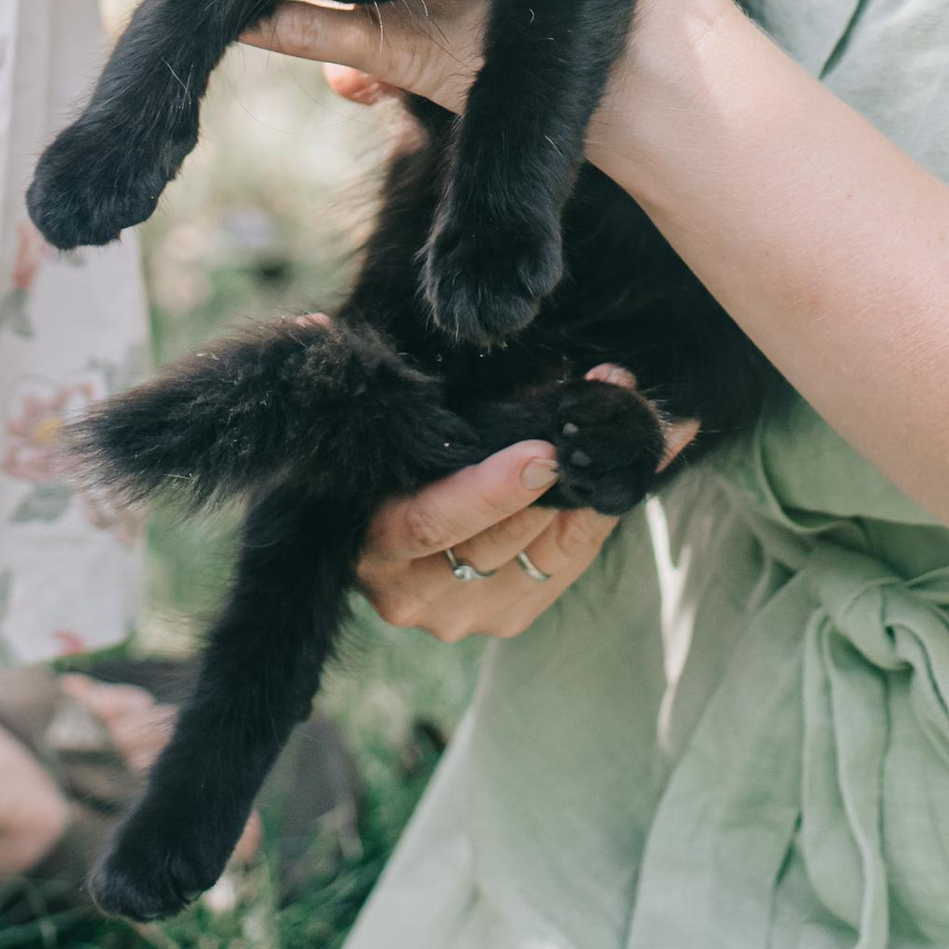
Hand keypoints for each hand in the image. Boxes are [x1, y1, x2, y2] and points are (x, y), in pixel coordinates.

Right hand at [357, 375, 699, 640]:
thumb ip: (365, 379)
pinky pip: (565, 565)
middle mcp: (409, 592)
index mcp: (369, 540)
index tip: (538, 453)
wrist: (397, 531)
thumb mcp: (384, 420)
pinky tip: (637, 463)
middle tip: (601, 417)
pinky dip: (604, 512)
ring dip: (591, 489)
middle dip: (556, 477)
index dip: (487, 491)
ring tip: (632, 424)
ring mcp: (460, 616)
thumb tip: (311, 327)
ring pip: (538, 555)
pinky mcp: (507, 620)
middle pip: (495, 542)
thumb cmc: (388, 456)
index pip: (430, 523)